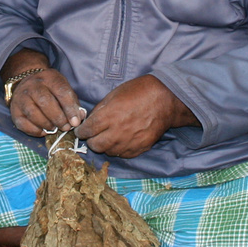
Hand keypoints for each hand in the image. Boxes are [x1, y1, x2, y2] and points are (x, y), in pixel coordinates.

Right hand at [9, 68, 86, 137]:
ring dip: (47, 124)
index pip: (61, 91)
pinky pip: (23, 123)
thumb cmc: (50, 90)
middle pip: (45, 102)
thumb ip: (73, 103)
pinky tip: (43, 131)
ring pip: (33, 113)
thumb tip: (79, 117)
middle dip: (58, 118)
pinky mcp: (14, 110)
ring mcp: (21, 97)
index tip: (75, 122)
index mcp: (49, 77)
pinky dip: (35, 130)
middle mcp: (33, 85)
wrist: (27, 84)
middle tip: (65, 127)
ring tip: (55, 128)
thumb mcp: (63, 90)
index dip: (70, 108)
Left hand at [76, 75, 195, 157]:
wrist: (165, 100)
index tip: (81, 131)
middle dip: (92, 140)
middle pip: (95, 146)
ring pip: (108, 152)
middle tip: (94, 135)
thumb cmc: (139, 92)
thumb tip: (91, 120)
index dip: (81, 131)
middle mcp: (117, 132)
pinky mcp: (139, 148)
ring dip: (106, 146)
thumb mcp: (115, 94)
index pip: (87, 130)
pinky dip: (119, 149)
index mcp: (108, 116)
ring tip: (109, 137)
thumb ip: (100, 109)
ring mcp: (129, 142)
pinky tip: (121, 140)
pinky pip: (123, 154)